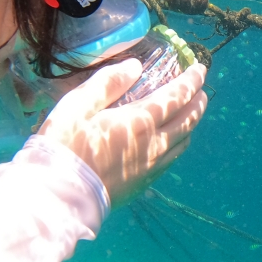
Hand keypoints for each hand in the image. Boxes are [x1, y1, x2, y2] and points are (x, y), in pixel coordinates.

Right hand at [38, 59, 207, 205]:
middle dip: (198, 101)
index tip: (200, 68)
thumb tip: (136, 66)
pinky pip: (172, 159)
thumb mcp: (78, 105)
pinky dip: (180, 143)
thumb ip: (109, 83)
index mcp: (140, 120)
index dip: (192, 80)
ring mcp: (152, 166)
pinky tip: (173, 141)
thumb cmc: (64, 146)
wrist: (60, 195)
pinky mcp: (145, 183)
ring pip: (184, 141)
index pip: (177, 96)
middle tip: (201, 89)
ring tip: (190, 112)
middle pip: (189, 119)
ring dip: (192, 123)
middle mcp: (154, 143)